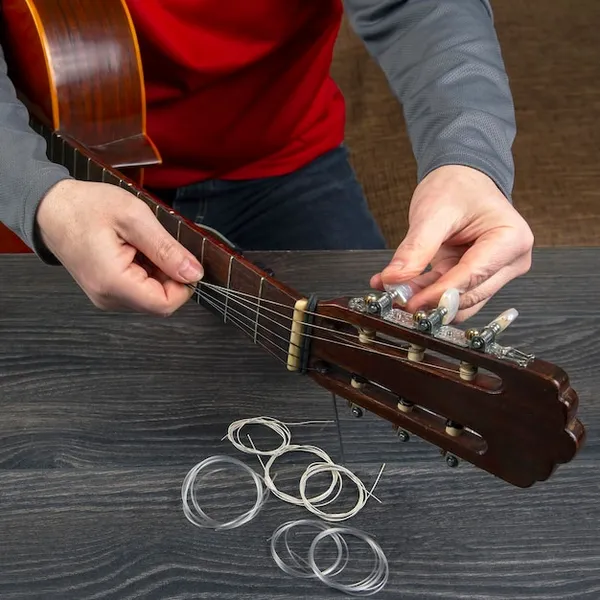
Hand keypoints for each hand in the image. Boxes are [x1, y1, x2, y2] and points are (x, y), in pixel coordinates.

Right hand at [36, 179, 203, 314]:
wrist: (51, 207)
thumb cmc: (85, 207)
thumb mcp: (134, 217)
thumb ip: (167, 249)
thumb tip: (194, 273)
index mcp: (114, 282)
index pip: (165, 304)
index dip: (183, 284)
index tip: (181, 259)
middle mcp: (108, 297)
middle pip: (160, 302)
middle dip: (169, 275)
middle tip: (155, 244)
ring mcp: (106, 297)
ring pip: (151, 296)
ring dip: (157, 272)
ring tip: (139, 245)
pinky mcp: (106, 292)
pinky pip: (138, 290)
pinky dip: (146, 271)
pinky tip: (133, 250)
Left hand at [370, 165, 533, 321]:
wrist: (461, 176)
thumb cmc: (458, 186)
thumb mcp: (433, 212)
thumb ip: (416, 248)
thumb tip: (393, 278)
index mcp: (511, 239)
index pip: (472, 276)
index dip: (440, 293)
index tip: (412, 302)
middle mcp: (510, 260)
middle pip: (469, 294)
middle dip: (432, 299)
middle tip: (397, 299)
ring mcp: (494, 271)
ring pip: (459, 300)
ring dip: (427, 300)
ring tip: (396, 293)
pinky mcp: (476, 277)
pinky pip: (450, 293)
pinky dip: (425, 293)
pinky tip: (401, 288)